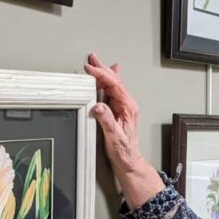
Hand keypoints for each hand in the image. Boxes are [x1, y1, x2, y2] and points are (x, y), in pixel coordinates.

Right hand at [83, 53, 142, 174]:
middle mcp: (127, 104)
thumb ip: (106, 120)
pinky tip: (105, 77)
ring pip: (113, 85)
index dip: (102, 75)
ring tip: (94, 63)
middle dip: (102, 68)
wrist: (129, 160)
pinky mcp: (118, 110)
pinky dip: (105, 82)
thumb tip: (98, 105)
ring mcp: (123, 107)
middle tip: (92, 58)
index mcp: (128, 107)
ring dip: (103, 73)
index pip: (115, 85)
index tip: (90, 69)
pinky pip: (112, 92)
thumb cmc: (124, 151)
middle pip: (115, 81)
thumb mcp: (114, 136)